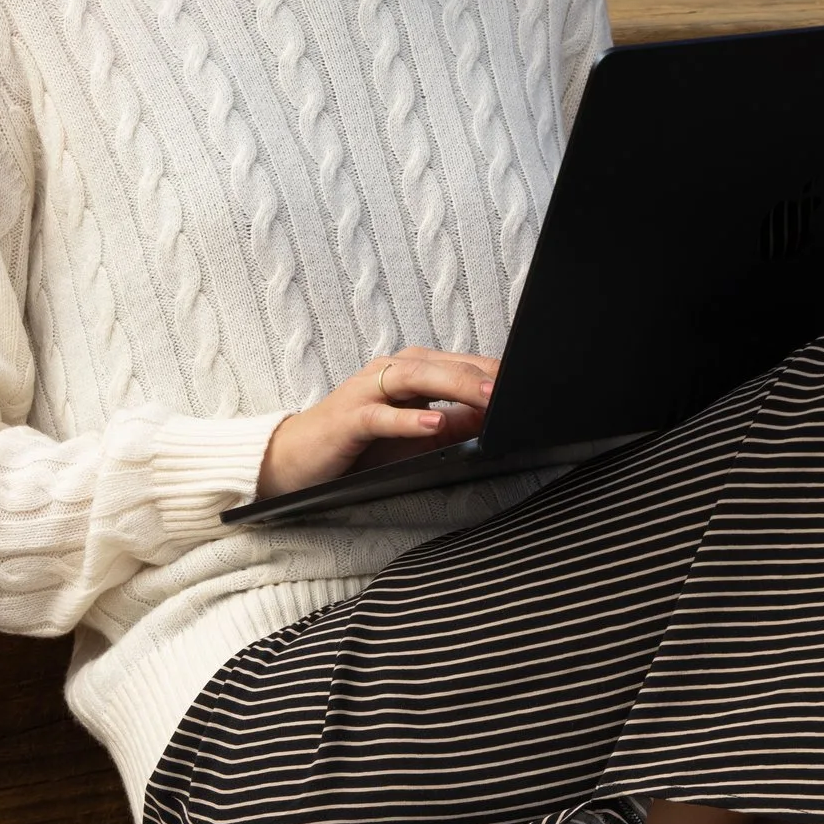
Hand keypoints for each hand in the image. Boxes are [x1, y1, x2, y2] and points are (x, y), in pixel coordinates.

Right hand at [255, 347, 497, 500]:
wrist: (295, 460)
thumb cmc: (358, 446)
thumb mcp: (415, 436)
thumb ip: (453, 424)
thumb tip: (494, 419)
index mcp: (408, 372)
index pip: (458, 363)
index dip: (492, 371)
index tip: (528, 381)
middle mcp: (389, 373)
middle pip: (442, 364)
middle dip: (481, 373)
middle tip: (517, 386)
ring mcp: (367, 391)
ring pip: (416, 378)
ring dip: (455, 385)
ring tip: (488, 397)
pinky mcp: (349, 419)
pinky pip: (382, 416)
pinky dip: (409, 419)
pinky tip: (434, 423)